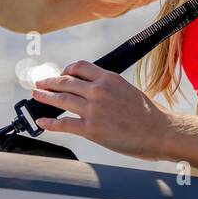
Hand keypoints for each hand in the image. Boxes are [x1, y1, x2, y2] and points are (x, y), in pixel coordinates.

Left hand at [30, 60, 170, 160]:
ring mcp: (93, 110)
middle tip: (39, 83)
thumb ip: (109, 88)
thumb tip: (95, 90)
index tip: (61, 73)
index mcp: (109, 78)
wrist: (161, 132)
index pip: (80, 66)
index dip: (66, 69)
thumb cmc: (149, 114)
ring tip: (36, 96)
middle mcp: (98, 90)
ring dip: (45, 97)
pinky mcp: (91, 129)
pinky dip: (50, 122)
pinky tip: (42, 121)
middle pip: (66, 81)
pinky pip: (64, 124)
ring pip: (61, 100)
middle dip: (49, 82)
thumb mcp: (128, 90)